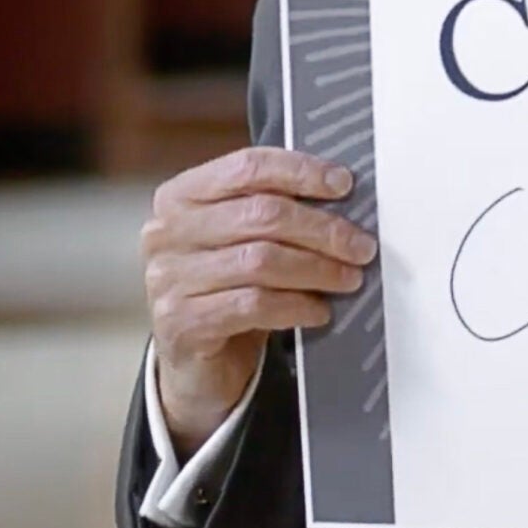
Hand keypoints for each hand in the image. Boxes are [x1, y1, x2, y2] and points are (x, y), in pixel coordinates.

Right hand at [142, 147, 378, 453]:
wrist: (194, 361)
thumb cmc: (225, 286)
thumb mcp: (240, 239)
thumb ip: (273, 210)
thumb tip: (342, 194)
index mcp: (181, 195)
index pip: (247, 167)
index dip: (301, 171)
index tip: (344, 184)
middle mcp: (166, 231)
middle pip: (262, 214)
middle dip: (322, 229)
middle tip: (361, 246)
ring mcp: (168, 278)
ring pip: (261, 260)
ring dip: (317, 269)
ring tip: (349, 278)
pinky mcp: (180, 322)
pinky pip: (253, 305)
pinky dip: (296, 306)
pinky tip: (318, 310)